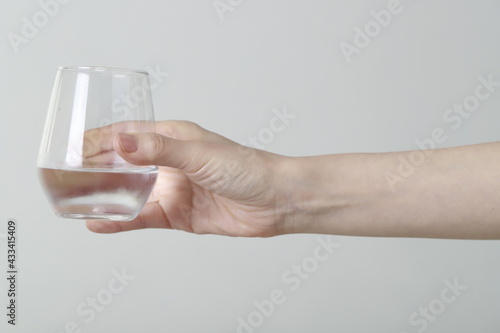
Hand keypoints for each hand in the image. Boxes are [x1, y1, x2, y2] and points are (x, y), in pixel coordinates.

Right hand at [85, 121, 288, 236]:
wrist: (274, 201)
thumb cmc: (246, 168)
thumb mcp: (199, 153)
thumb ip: (159, 150)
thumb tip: (120, 142)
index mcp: (174, 139)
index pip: (130, 135)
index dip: (102, 139)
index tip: (75, 145)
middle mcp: (170, 163)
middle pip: (125, 164)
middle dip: (98, 168)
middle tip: (68, 174)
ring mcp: (173, 189)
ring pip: (131, 193)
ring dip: (106, 196)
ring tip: (76, 200)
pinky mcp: (178, 215)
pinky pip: (144, 218)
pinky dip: (122, 220)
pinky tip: (101, 222)